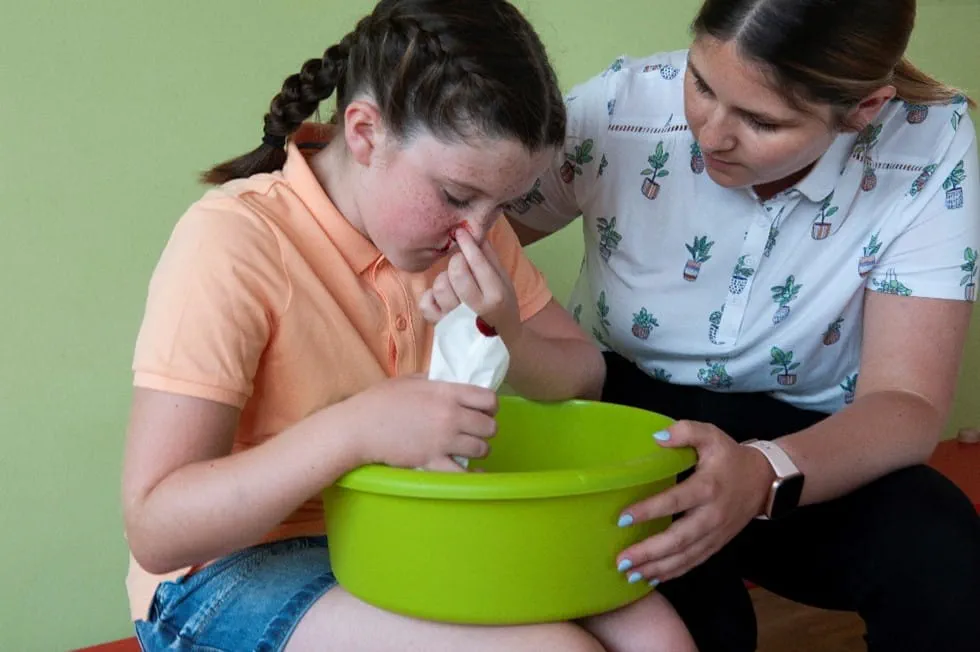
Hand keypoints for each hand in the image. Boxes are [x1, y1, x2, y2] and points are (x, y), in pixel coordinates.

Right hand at [340, 375, 498, 471]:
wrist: (359, 427)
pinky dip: (472, 474)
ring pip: (481, 449)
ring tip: (468, 448)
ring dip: (478, 449)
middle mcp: (451, 416)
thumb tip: (447, 382)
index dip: (491, 406)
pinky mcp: (433, 461)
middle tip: (475, 431)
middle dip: (486, 429)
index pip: (488, 399)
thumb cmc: (380, 400)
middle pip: (490, 426)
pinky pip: (463, 473)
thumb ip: (433, 381)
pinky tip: (473, 472)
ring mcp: (443, 441)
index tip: (484, 410)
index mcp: (447, 392)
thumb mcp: (410, 381)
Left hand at [419, 228, 521, 340]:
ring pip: (440, 286)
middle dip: (456, 262)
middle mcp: (476, 309)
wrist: (498, 346)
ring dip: (444, 279)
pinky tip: (441, 298)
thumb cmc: (503, 309)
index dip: (467, 243)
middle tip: (460, 264)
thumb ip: (491, 259)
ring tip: (453, 283)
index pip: (478, 263)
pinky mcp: (440, 327)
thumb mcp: (505, 283)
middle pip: (456, 272)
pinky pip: (425, 304)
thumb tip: (477, 232)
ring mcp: (456, 320)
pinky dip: (430, 296)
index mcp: (496, 295)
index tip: (460, 232)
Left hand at [615, 421, 774, 584]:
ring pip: (685, 556)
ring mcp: (715, 533)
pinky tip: (651, 577)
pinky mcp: (716, 544)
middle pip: (679, 538)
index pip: (676, 501)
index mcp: (708, 487)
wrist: (765, 480)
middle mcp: (712, 515)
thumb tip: (657, 437)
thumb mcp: (711, 435)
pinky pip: (693, 562)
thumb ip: (685, 431)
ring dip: (657, 568)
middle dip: (650, 551)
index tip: (623, 518)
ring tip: (629, 575)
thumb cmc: (729, 456)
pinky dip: (672, 572)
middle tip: (622, 560)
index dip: (650, 510)